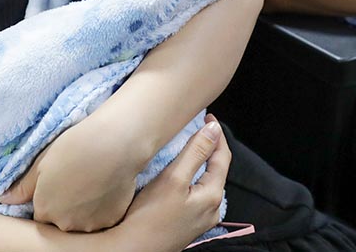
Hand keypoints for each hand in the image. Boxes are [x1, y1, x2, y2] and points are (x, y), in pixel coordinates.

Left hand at [0, 115, 141, 231]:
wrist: (113, 144)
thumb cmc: (74, 147)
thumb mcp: (42, 162)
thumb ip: (23, 187)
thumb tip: (3, 200)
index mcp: (44, 210)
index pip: (42, 213)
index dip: (50, 197)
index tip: (60, 182)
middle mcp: (64, 223)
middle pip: (62, 220)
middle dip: (67, 206)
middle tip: (78, 181)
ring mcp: (89, 224)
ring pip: (83, 221)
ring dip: (85, 209)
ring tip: (94, 182)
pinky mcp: (110, 221)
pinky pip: (103, 218)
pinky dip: (103, 208)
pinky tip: (106, 186)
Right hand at [116, 116, 229, 251]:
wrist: (132, 250)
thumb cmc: (149, 216)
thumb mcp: (174, 178)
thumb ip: (196, 152)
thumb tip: (214, 129)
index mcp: (213, 196)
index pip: (223, 157)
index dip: (216, 134)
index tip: (207, 117)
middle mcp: (212, 209)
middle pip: (215, 170)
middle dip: (209, 147)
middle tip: (197, 128)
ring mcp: (200, 219)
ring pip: (204, 182)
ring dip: (199, 162)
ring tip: (188, 146)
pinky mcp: (186, 223)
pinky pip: (195, 194)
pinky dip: (191, 178)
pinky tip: (178, 174)